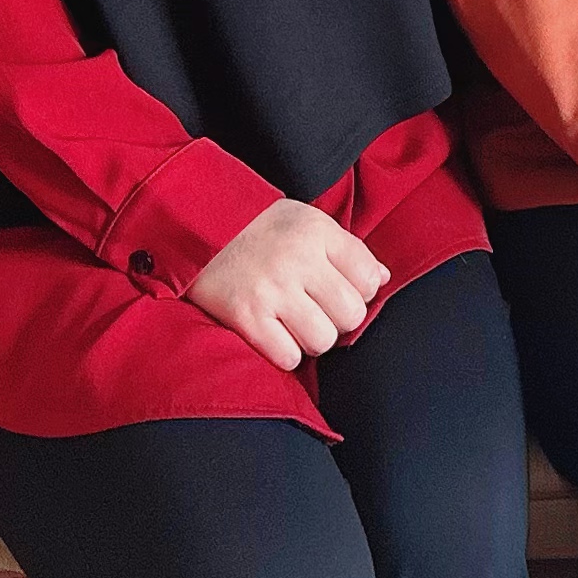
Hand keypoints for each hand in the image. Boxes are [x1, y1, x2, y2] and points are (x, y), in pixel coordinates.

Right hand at [183, 198, 386, 372]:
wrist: (194, 226)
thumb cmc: (257, 227)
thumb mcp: (306, 222)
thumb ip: (346, 249)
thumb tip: (382, 278)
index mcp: (317, 232)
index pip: (369, 277)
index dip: (360, 292)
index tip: (340, 291)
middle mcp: (298, 260)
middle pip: (351, 314)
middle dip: (338, 320)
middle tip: (317, 311)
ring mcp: (271, 289)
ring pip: (322, 340)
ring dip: (312, 339)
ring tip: (295, 324)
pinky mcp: (245, 316)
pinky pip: (287, 356)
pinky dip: (285, 353)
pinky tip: (274, 335)